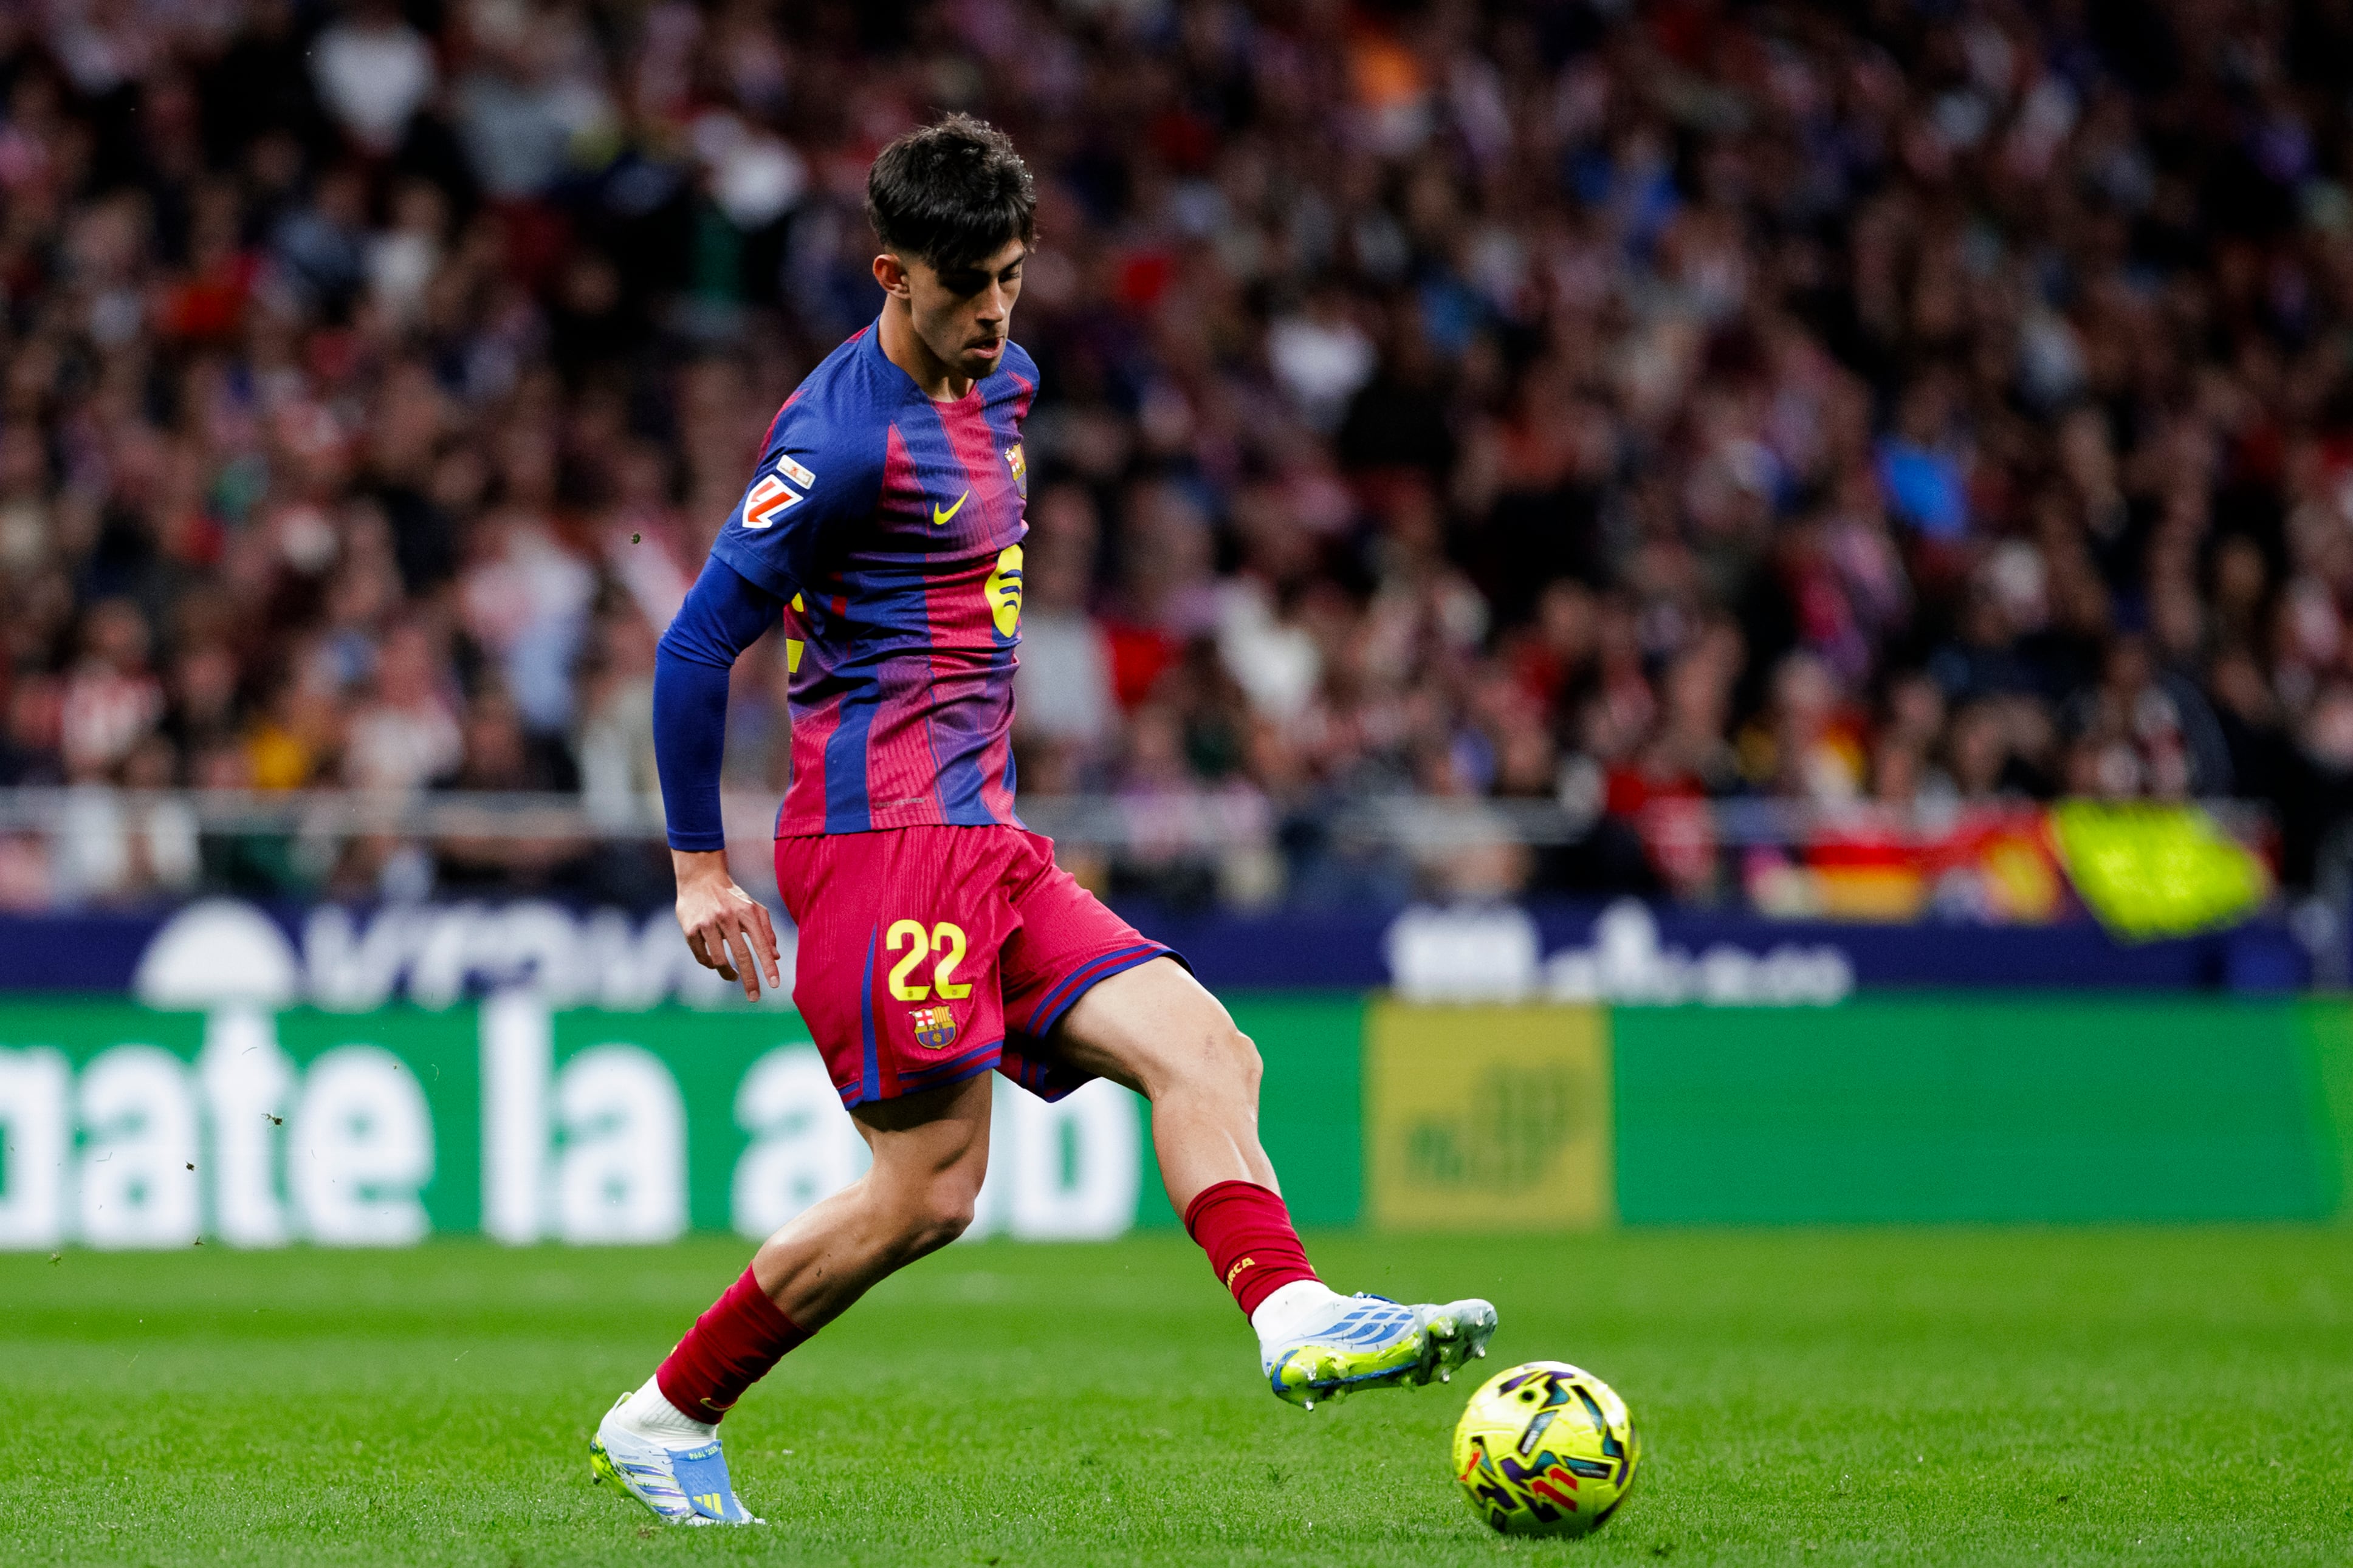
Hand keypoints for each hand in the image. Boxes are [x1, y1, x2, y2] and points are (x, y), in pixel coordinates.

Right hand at [672, 849, 782, 1000]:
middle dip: (750, 980)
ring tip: (733, 977)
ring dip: (728, 973)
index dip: (768, 966)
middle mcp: (727, 917)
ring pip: (719, 960)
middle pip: (741, 956)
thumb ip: (767, 931)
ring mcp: (707, 923)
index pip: (761, 944)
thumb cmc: (733, 897)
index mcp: (747, 912)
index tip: (775, 985)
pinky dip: (709, 964)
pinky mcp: (690, 928)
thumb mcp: (754, 908)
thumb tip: (776, 957)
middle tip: (755, 998)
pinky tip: (714, 964)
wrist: (700, 878)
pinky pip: (701, 956)